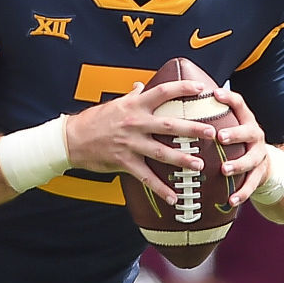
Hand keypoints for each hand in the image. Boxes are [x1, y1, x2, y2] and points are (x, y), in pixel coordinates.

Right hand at [64, 79, 218, 203]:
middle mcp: (135, 123)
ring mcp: (130, 144)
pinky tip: (173, 197)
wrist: (71, 139)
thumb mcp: (114, 104)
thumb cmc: (94, 120)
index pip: (163, 92)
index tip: (201, 88)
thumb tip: (142, 85)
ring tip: (199, 165)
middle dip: (192, 129)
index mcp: (135, 106)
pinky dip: (160, 189)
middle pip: (169, 124)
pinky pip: (146, 177)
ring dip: (182, 159)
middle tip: (212, 132)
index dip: (183, 88)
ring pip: (161, 152)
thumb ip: (132, 96)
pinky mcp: (124, 162)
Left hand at [211, 87, 273, 207]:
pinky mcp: (260, 174)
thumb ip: (210, 117)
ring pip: (251, 159)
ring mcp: (259, 155)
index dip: (229, 98)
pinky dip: (242, 193)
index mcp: (245, 120)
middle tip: (220, 137)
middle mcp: (255, 135)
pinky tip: (230, 200)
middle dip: (235, 134)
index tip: (215, 93)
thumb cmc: (236, 141)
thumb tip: (179, 100)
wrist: (264, 163)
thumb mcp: (229, 125)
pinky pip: (251, 185)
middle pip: (249, 131)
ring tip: (224, 170)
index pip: (240, 104)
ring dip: (238, 164)